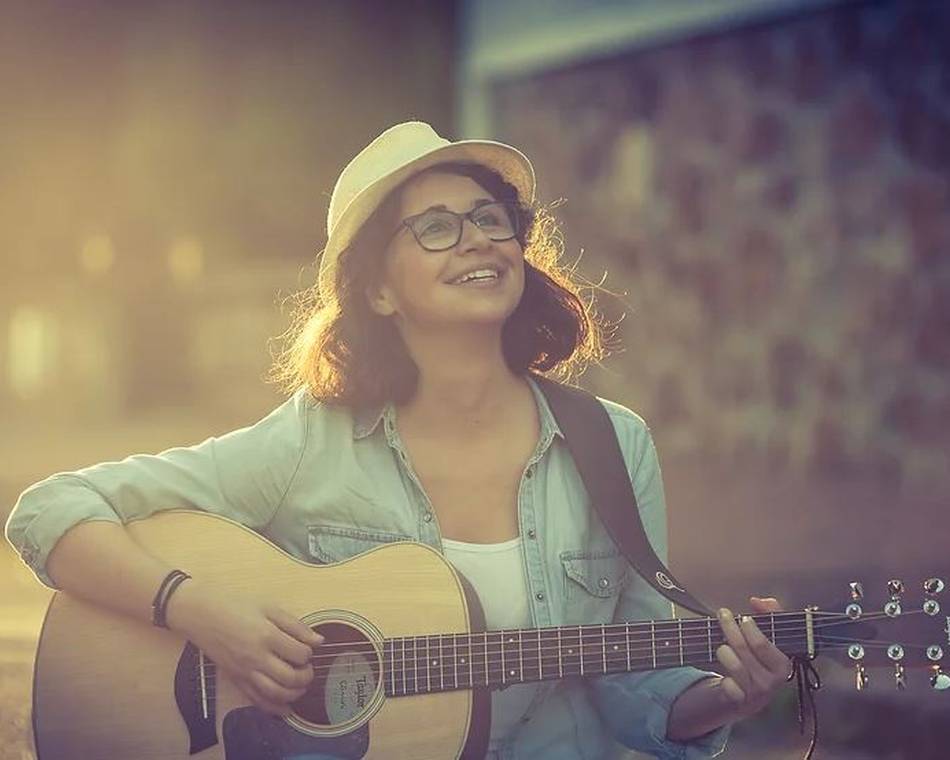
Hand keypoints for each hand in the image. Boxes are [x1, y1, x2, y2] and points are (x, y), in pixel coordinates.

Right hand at [166, 581, 322, 715]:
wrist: (201, 614)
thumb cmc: (235, 605)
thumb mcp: (268, 607)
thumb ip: (295, 625)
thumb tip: (319, 641)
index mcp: (267, 636)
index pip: (299, 654)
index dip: (309, 653)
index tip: (308, 649)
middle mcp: (256, 658)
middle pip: (290, 678)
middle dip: (306, 677)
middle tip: (308, 669)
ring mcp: (244, 671)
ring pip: (275, 694)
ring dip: (294, 694)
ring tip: (300, 685)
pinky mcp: (235, 679)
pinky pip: (256, 700)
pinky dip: (273, 708)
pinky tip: (285, 708)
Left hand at [714, 596, 790, 719]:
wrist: (752, 696)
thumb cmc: (761, 659)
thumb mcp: (771, 636)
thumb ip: (770, 613)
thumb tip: (757, 601)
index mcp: (783, 665)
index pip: (763, 644)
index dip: (750, 628)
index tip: (743, 617)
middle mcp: (771, 681)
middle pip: (743, 649)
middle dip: (730, 628)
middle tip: (723, 614)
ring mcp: (755, 692)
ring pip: (733, 664)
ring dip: (723, 650)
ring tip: (722, 644)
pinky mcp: (740, 702)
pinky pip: (726, 685)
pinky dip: (721, 676)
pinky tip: (723, 672)